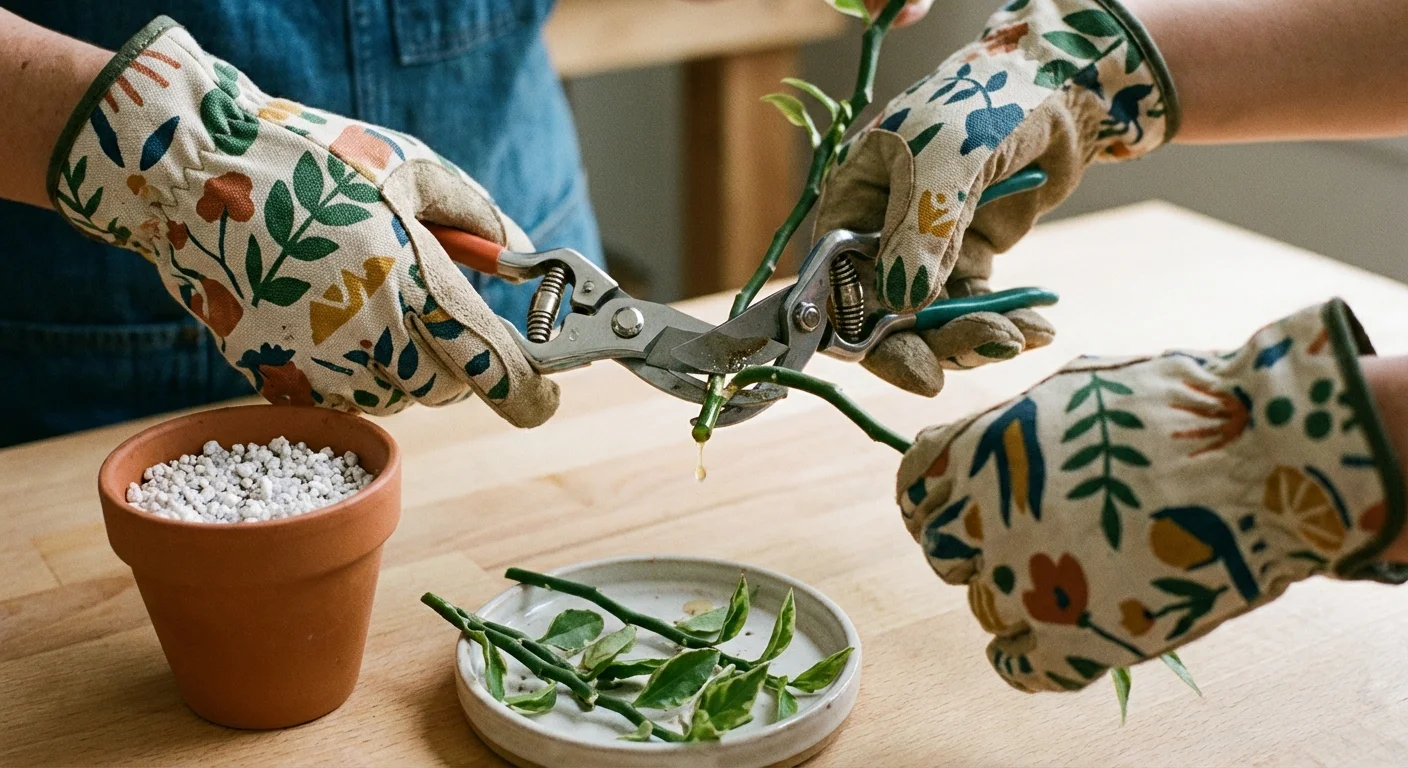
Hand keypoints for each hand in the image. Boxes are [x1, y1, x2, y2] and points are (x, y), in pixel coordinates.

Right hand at [48, 18, 556, 426]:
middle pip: (448, 389)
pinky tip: (331, 319)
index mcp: (412, 280)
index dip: (527, 394)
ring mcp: (320, 361)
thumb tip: (521, 260)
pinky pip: (343, 398)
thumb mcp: (411, 167)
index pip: (491, 365)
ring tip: (372, 301)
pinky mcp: (277, 376)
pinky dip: (353, 373)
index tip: (543, 402)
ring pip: (396, 397)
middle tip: (438, 316)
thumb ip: (479, 218)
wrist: (194, 175)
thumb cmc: (313, 161)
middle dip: (458, 363)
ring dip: (404, 367)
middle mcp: (370, 332)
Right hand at [815, 0, 1176, 395]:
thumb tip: (903, 306)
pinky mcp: (969, 260)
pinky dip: (1005, 322)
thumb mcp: (946, 163)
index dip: (862, 332)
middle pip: (882, 315)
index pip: (839, 283)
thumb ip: (922, 233)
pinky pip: (976, 308)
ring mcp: (925, 250)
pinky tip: (1036, 328)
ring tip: (1016, 337)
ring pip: (932, 321)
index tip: (903, 365)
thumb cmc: (983, 104)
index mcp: (852, 203)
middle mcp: (880, 233)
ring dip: (970, 337)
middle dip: (920, 346)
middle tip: (948, 374)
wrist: (1058, 86)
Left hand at [895, 300, 1406, 691]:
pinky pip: (1019, 667)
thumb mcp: (1076, 388)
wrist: (1267, 462)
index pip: (915, 487)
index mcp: (983, 452)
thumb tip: (978, 444)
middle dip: (973, 542)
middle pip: (942, 550)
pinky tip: (1055, 635)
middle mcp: (989, 521)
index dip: (937, 496)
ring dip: (1012, 594)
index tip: (960, 501)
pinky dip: (1027, 656)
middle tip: (1024, 535)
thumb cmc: (1180, 408)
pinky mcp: (1078, 645)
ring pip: (983, 607)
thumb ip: (1012, 424)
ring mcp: (1029, 588)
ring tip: (1068, 575)